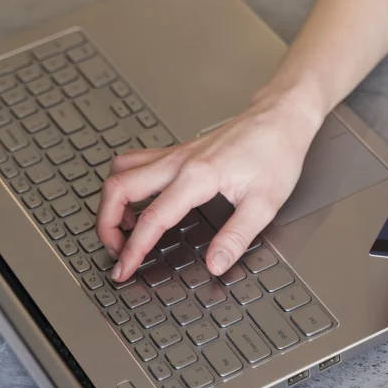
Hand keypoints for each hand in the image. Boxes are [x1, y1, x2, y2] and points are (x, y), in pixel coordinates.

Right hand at [96, 93, 322, 281]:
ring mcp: (176, 154)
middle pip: (118, 187)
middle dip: (106, 224)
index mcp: (197, 176)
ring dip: (112, 200)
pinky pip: (138, 162)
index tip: (124, 269)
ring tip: (123, 228)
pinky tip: (141, 201)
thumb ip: (237, 236)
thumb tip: (216, 263)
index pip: (152, 219)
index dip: (134, 249)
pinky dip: (127, 183)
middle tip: (116, 250)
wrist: (281, 118)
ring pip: (122, 171)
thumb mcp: (265, 202)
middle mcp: (179, 162)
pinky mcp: (180, 151)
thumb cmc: (276, 152)